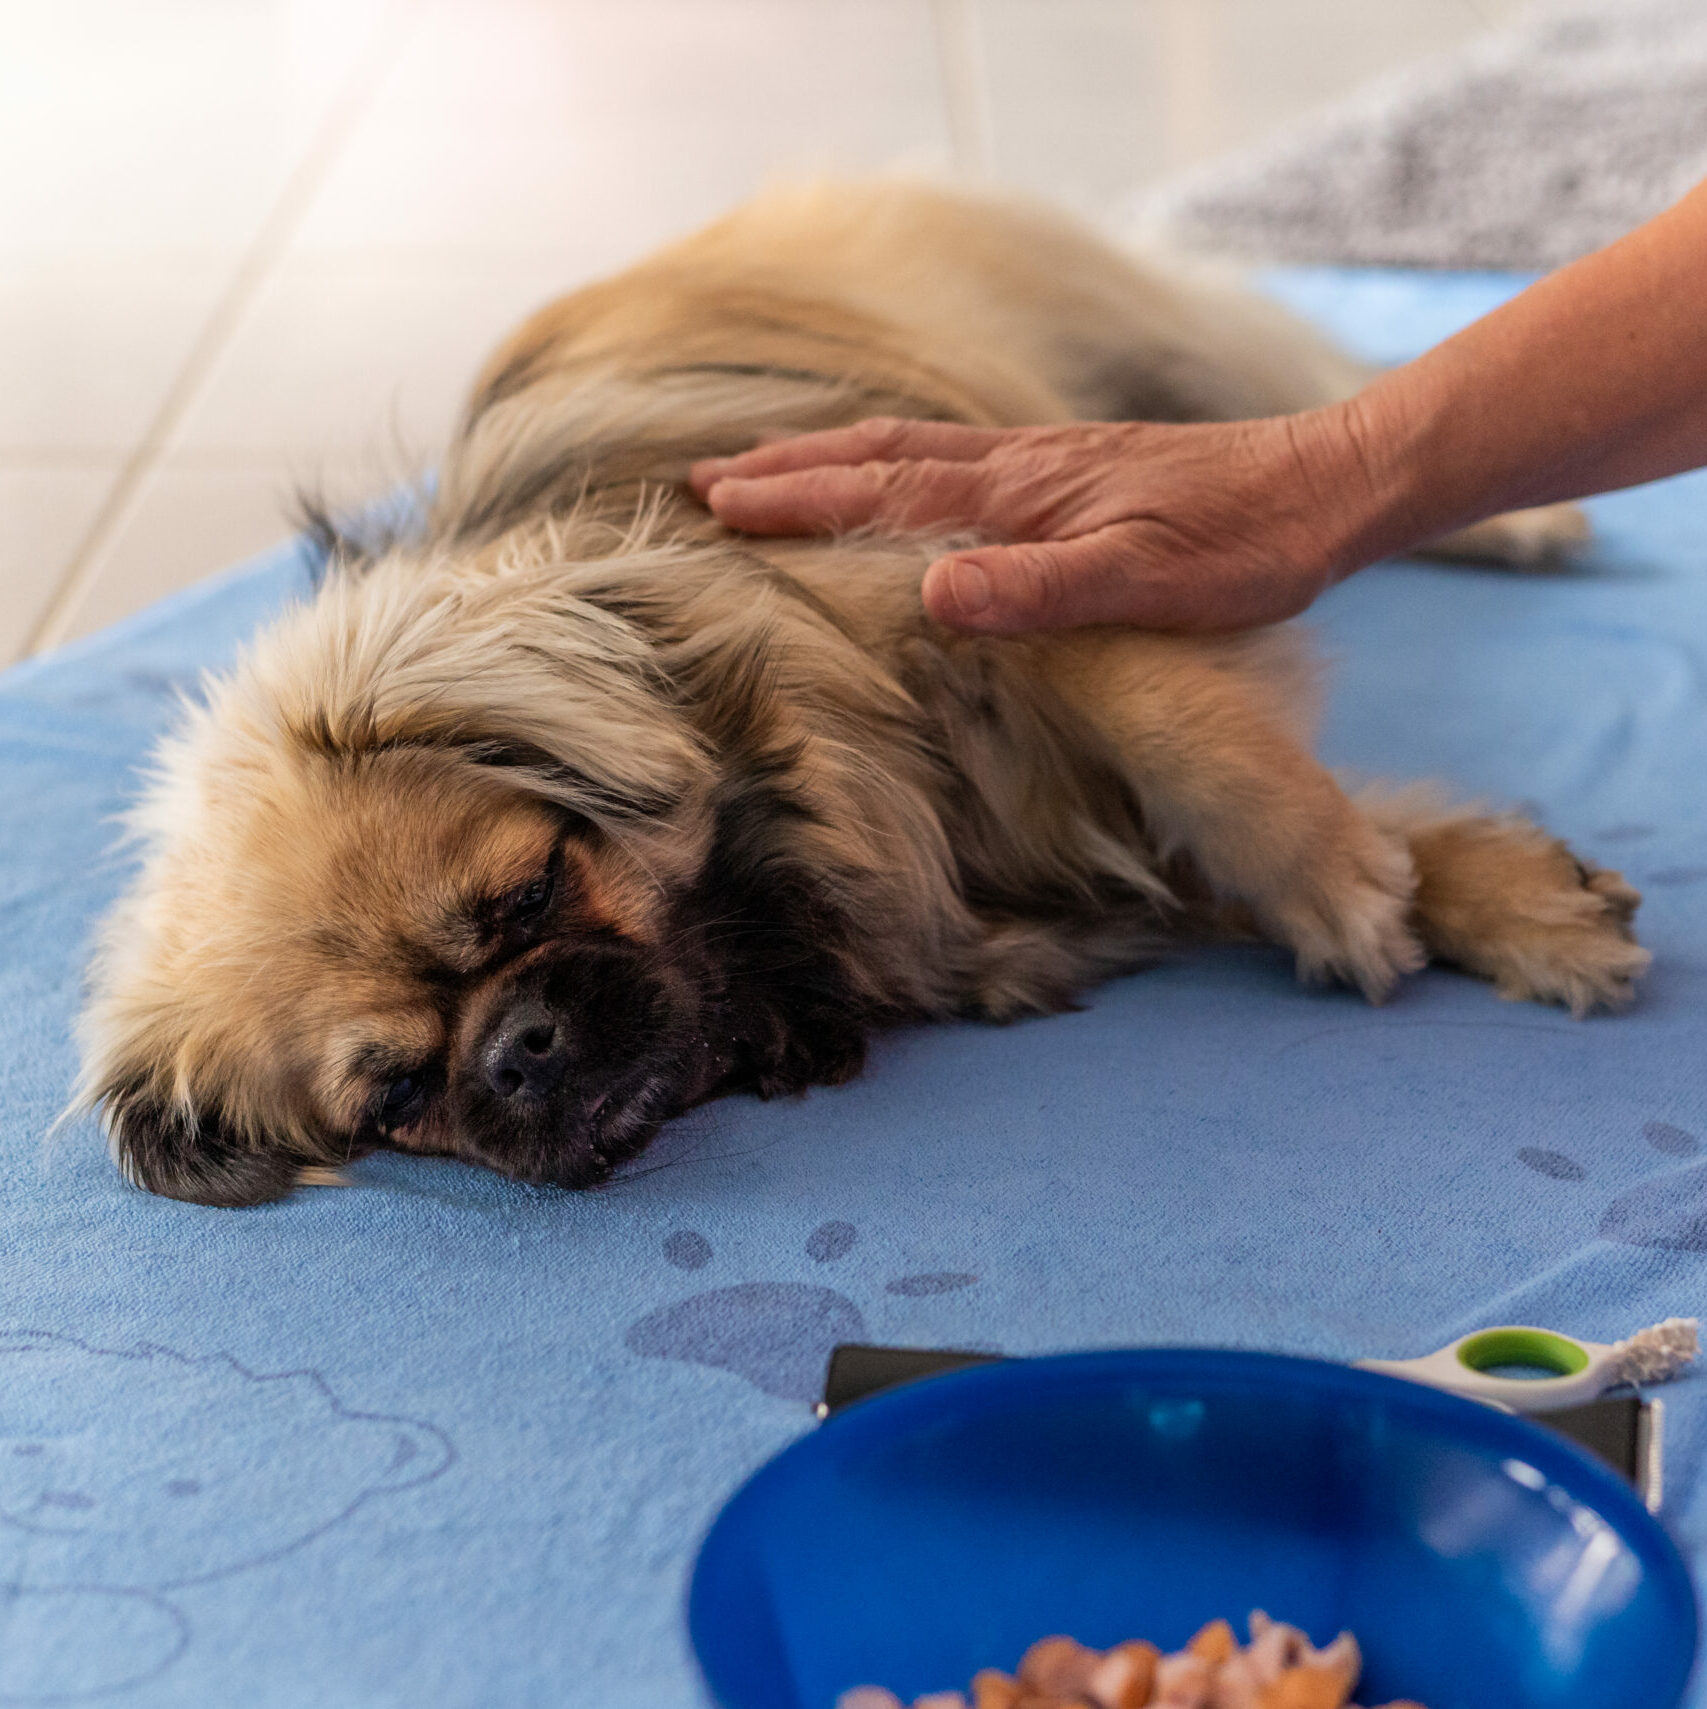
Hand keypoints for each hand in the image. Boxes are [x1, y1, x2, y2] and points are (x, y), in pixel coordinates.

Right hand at [690, 414, 1354, 632]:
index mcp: (1017, 494)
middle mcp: (1016, 466)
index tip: (716, 502)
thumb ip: (1037, 588)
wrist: (1323, 485)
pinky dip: (896, 463)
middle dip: (789, 470)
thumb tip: (928, 595)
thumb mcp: (1143, 580)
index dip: (796, 501)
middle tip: (707, 480)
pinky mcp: (1072, 469)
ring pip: (912, 453)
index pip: (880, 496)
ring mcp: (1043, 462)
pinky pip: (954, 459)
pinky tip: (901, 477)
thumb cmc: (1241, 544)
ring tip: (776, 467)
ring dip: (834, 460)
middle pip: (878, 460)